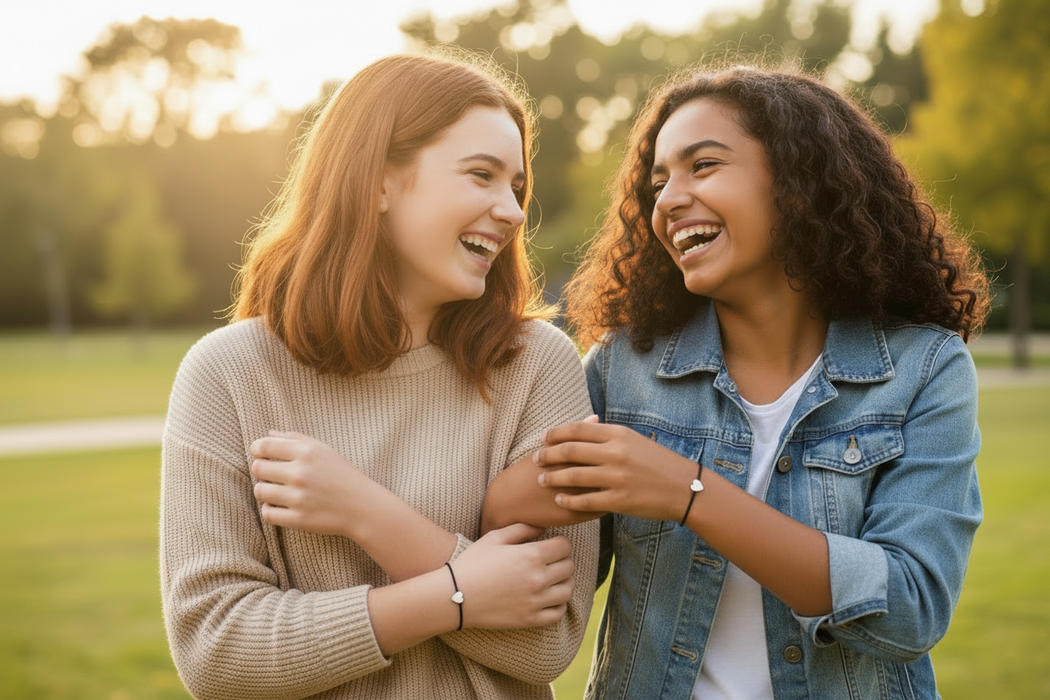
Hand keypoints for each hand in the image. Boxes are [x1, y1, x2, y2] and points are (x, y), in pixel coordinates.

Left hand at [250, 431, 374, 538]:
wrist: (362, 507)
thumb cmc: (342, 475)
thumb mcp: (323, 450)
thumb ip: (295, 439)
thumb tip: (268, 434)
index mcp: (307, 452)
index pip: (264, 446)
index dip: (257, 449)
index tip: (260, 454)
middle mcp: (301, 474)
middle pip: (258, 468)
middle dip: (261, 470)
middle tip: (271, 474)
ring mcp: (299, 498)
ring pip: (260, 491)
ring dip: (265, 491)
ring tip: (276, 491)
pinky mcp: (298, 519)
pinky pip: (267, 513)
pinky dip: (270, 509)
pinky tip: (280, 506)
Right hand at [451, 523, 574, 628]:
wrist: (454, 596)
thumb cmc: (472, 563)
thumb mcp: (494, 537)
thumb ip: (522, 528)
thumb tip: (543, 528)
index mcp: (531, 555)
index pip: (565, 547)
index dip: (561, 543)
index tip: (554, 544)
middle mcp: (538, 578)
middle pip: (569, 567)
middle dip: (563, 560)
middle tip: (552, 560)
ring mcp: (535, 601)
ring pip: (567, 590)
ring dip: (564, 582)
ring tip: (553, 578)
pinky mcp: (530, 619)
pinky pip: (558, 613)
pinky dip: (559, 605)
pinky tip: (549, 598)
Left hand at [534, 421, 695, 521]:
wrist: (684, 488)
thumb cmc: (658, 463)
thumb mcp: (634, 440)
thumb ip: (608, 434)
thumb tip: (583, 425)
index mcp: (618, 434)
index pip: (577, 430)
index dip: (555, 434)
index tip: (543, 438)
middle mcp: (615, 453)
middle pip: (570, 451)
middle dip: (548, 455)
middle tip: (536, 459)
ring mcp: (616, 477)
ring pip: (573, 476)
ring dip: (553, 478)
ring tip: (542, 480)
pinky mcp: (619, 500)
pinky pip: (585, 500)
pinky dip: (568, 500)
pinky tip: (559, 500)